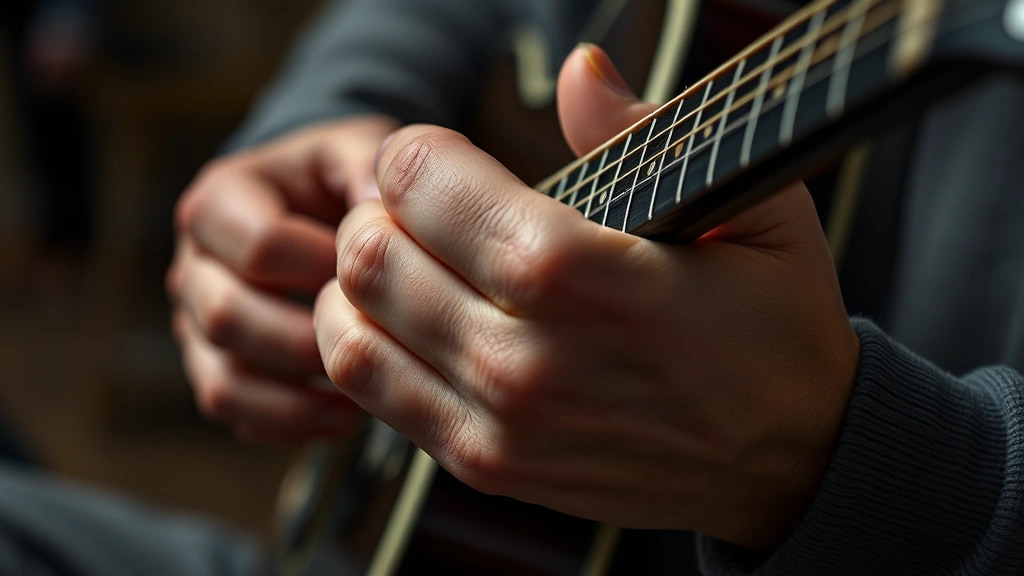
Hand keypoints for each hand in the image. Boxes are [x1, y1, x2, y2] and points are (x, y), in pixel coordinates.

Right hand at [168, 116, 398, 442]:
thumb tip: (380, 207)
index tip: (375, 274)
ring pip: (222, 380)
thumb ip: (368, 163)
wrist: (319, 209)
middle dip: (307, 340)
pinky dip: (288, 425)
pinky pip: (235, 413)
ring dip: (296, 399)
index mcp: (220, 202)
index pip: (258, 249)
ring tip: (361, 398)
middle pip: (226, 318)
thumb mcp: (355, 149)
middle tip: (372, 345)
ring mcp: (196, 324)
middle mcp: (195, 266)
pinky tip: (342, 417)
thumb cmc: (339, 178)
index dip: (323, 268)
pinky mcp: (215, 368)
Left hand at [313, 46, 858, 547]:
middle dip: (379, 212)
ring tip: (405, 263)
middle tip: (418, 210)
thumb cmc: (773, 325)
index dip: (418, 153)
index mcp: (582, 275)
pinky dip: (364, 343)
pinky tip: (406, 321)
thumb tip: (576, 68)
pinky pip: (372, 392)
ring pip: (350, 329)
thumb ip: (644, 131)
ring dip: (359, 281)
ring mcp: (499, 423)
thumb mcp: (748, 206)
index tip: (441, 157)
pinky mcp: (486, 466)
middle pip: (371, 254)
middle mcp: (525, 359)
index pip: (424, 184)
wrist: (789, 455)